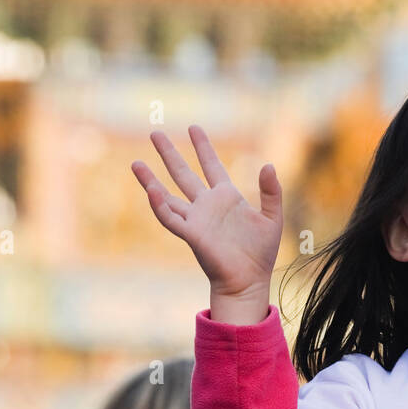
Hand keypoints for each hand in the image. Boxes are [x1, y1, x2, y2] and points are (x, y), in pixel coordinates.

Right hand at [131, 126, 281, 315]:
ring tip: (135, 162)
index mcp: (226, 198)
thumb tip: (268, 165)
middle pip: (183, 174)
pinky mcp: (191, 234)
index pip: (211, 166)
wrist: (249, 281)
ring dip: (151, 181)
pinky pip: (170, 217)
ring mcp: (196, 219)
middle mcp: (207, 206)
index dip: (203, 147)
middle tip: (155, 133)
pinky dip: (159, 205)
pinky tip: (151, 190)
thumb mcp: (272, 218)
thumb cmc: (260, 254)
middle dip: (169, 154)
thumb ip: (271, 192)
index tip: (193, 127)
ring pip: (167, 196)